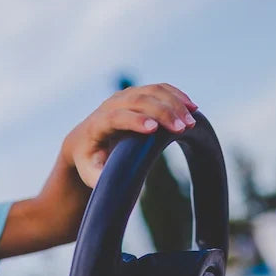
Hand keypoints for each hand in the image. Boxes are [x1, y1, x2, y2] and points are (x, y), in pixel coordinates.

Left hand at [60, 83, 197, 188]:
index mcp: (97, 125)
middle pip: (138, 100)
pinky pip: (159, 89)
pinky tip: (192, 107)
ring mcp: (124, 96)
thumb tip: (123, 187)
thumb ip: (103, 179)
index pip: (116, 117)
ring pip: (152, 91)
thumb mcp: (91, 174)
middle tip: (183, 128)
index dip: (135, 121)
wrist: (82, 141)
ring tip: (192, 121)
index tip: (154, 129)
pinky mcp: (137, 93)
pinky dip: (176, 96)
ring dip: (174, 103)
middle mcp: (110, 105)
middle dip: (162, 112)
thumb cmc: (88, 162)